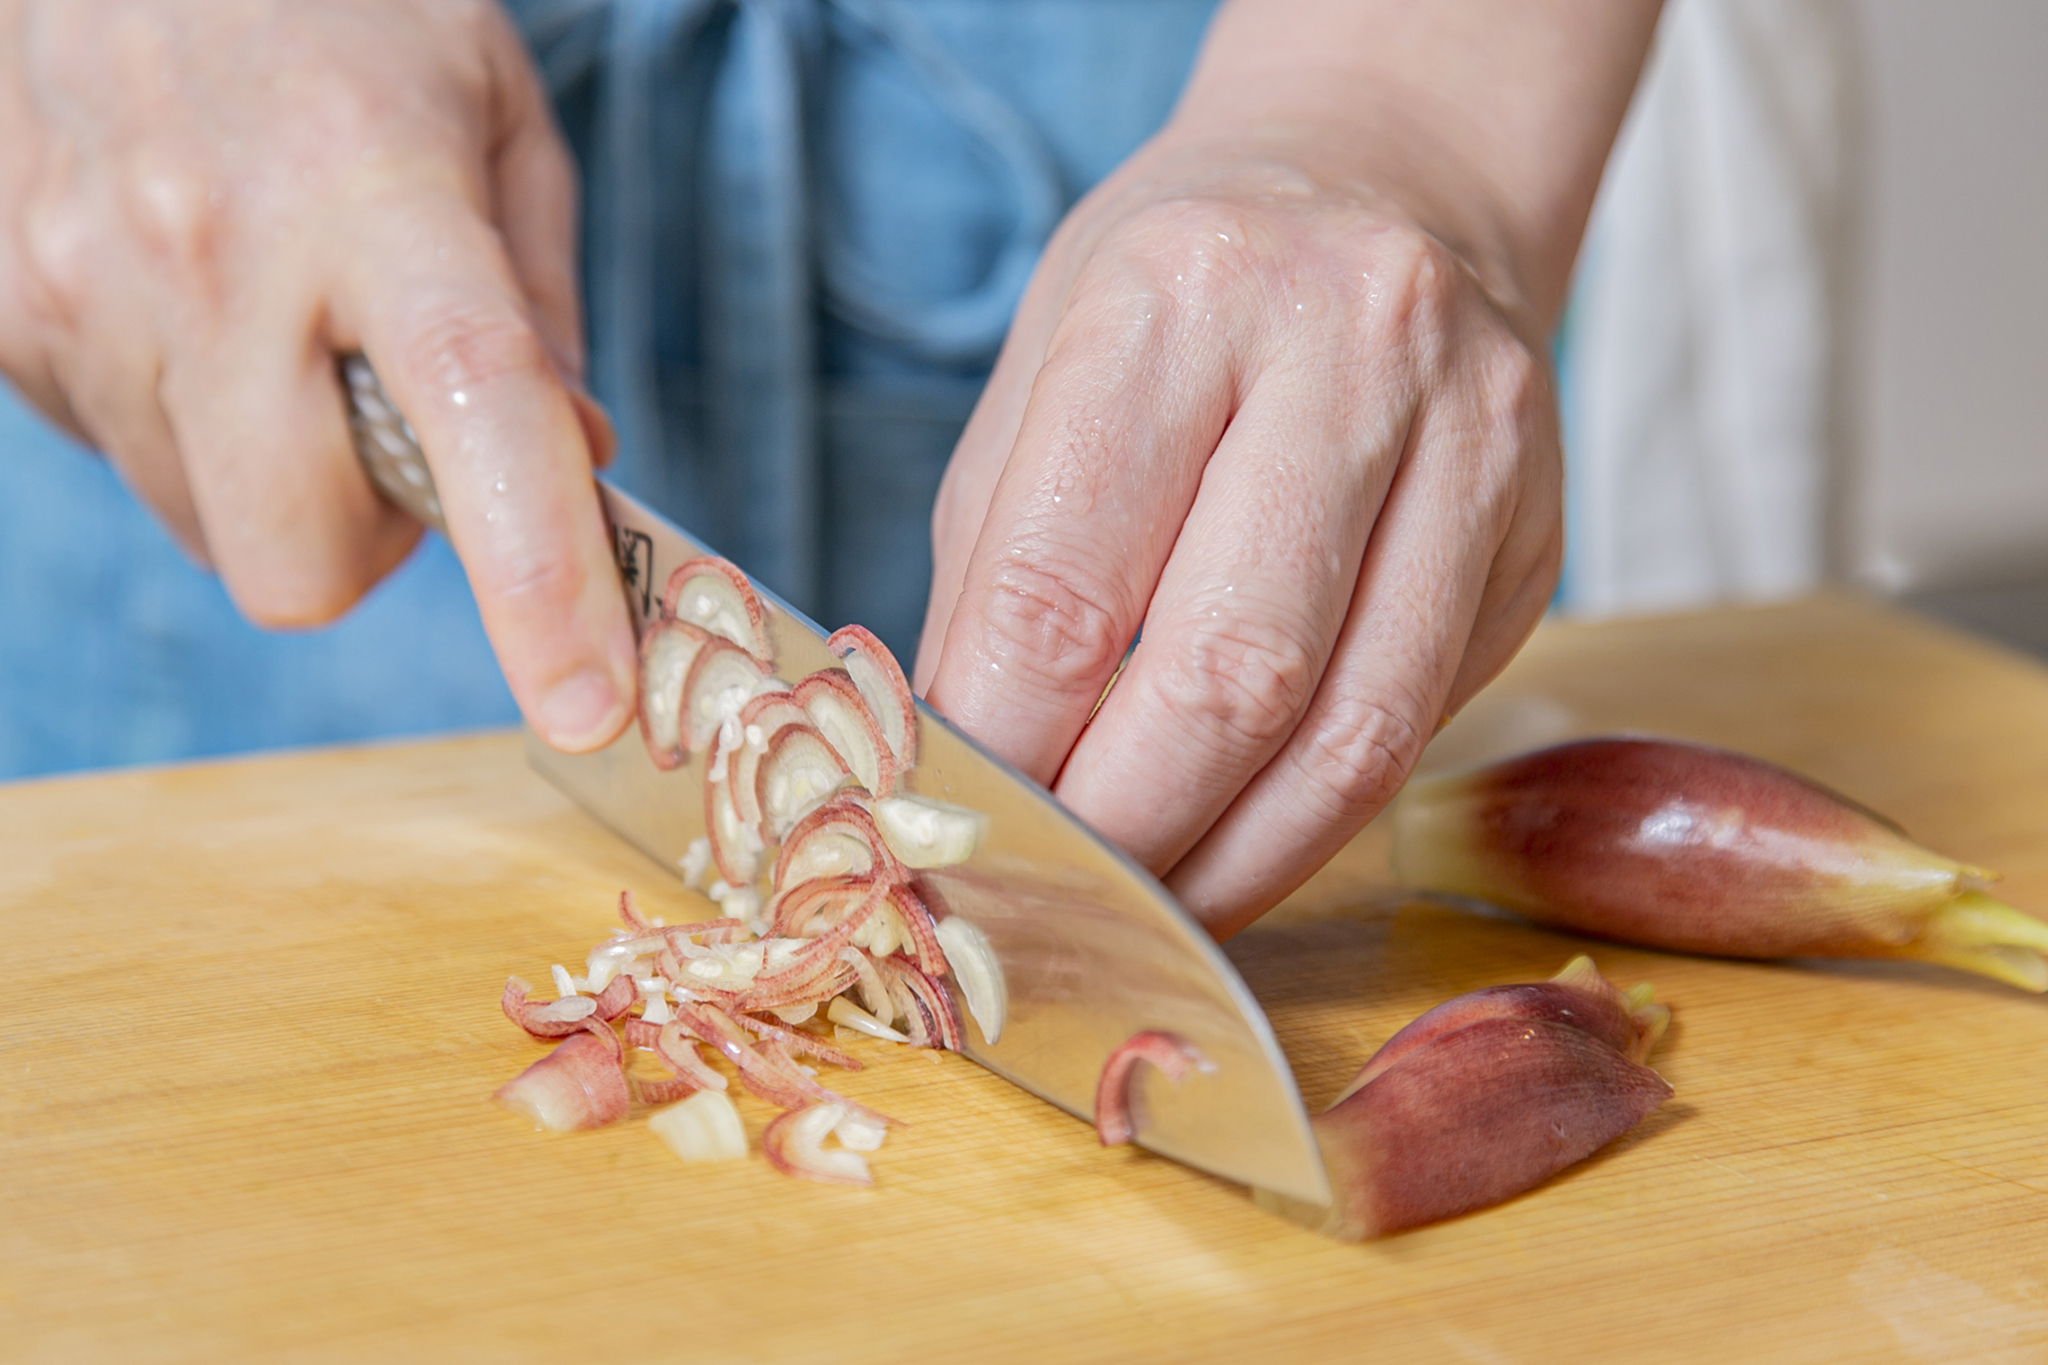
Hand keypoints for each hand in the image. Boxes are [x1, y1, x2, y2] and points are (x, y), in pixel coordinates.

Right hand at [0, 0, 635, 750]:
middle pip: (302, 563)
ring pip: (212, 530)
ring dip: (275, 476)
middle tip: (391, 425)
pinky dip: (185, 425)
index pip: (472, 413)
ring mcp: (82, 287)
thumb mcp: (494, 115)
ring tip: (279, 325)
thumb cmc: (338, 16)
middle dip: (369, 541)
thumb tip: (574, 461)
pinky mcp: (5, 316)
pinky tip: (193, 307)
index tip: (588, 701)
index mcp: (376, 189)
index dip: (537, 579)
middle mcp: (213, 250)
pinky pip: (125, 462)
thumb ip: (543, 301)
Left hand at [916, 0, 1658, 935]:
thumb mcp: (1042, 378)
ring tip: (1153, 910)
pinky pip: (1421, 721)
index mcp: (1177, 297)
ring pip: (1356, 733)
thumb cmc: (1181, 297)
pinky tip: (1245, 837)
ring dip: (1237, 862)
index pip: (1060, 587)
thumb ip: (997, 579)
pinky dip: (1317, 813)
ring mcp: (1477, 440)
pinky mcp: (1542, 532)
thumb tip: (968, 780)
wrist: (1390, 182)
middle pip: (1228, 677)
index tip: (954, 838)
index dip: (1000, 754)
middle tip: (1056, 903)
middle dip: (1125, 833)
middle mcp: (1351, 348)